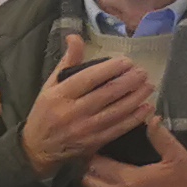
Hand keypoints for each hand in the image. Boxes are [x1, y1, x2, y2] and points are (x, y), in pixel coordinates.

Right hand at [17, 32, 156, 169]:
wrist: (37, 149)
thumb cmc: (44, 113)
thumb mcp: (50, 85)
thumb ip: (67, 62)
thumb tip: (75, 37)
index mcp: (60, 95)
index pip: (89, 78)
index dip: (111, 69)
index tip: (127, 61)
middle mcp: (72, 112)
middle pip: (106, 94)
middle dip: (129, 82)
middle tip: (143, 72)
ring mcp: (84, 130)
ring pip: (116, 111)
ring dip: (135, 98)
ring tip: (148, 86)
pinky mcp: (93, 143)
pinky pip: (117, 129)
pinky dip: (134, 119)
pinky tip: (146, 108)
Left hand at [81, 114, 186, 186]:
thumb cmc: (183, 182)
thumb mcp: (177, 156)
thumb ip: (161, 137)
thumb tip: (152, 118)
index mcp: (128, 179)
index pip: (96, 165)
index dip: (94, 154)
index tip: (97, 146)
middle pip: (90, 180)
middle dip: (91, 169)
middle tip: (99, 157)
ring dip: (100, 181)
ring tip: (108, 169)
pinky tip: (120, 184)